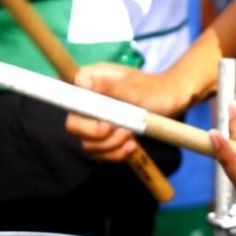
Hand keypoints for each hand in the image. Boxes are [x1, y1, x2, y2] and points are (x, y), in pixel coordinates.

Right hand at [67, 63, 188, 162]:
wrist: (169, 101)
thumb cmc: (152, 89)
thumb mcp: (132, 87)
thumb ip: (107, 85)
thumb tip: (80, 81)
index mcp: (88, 82)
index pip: (65, 98)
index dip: (77, 113)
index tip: (103, 118)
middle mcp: (87, 103)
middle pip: (73, 127)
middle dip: (98, 134)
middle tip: (122, 129)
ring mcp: (95, 121)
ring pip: (88, 144)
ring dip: (111, 145)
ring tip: (131, 134)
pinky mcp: (106, 137)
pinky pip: (102, 154)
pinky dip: (116, 153)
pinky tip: (132, 145)